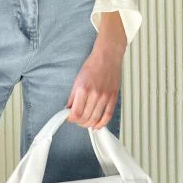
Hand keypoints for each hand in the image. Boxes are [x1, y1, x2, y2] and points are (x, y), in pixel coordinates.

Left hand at [66, 12, 126, 128]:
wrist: (107, 57)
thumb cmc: (92, 66)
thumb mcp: (77, 80)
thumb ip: (73, 97)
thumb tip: (69, 110)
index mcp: (83, 89)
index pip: (76, 113)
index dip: (71, 119)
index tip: (69, 118)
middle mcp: (95, 94)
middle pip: (85, 118)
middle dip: (79, 122)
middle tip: (77, 119)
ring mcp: (105, 97)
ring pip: (95, 119)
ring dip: (88, 124)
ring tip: (85, 122)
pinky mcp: (113, 98)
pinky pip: (107, 116)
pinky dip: (101, 124)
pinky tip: (97, 125)